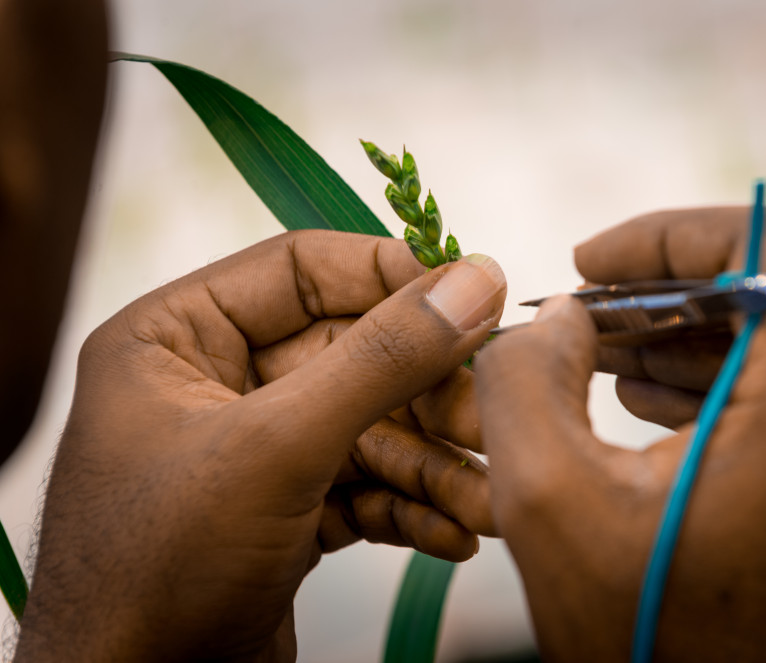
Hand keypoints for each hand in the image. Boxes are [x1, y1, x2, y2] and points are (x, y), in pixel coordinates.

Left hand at [16, 231, 505, 661]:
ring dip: (435, 467)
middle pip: (354, 356)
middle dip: (429, 399)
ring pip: (369, 430)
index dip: (392, 277)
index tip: (473, 296)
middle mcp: (215, 384)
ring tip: (490, 500)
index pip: (302, 270)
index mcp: (177, 337)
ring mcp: (254, 453)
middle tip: (494, 418)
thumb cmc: (155, 573)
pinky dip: (411, 510)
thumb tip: (470, 283)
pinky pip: (364, 488)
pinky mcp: (284, 513)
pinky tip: (454, 534)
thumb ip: (379, 360)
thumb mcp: (275, 448)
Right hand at [476, 207, 765, 661]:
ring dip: (705, 326)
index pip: (765, 238)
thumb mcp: (551, 508)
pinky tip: (656, 404)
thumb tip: (556, 319)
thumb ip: (524, 379)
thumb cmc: (658, 652)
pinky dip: (737, 375)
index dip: (663, 233)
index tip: (588, 264)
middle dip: (678, 279)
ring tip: (610, 355)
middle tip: (595, 308)